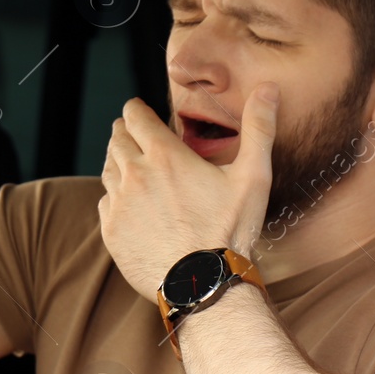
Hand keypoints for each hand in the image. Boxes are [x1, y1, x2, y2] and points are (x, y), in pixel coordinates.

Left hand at [98, 84, 278, 302]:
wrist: (204, 284)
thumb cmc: (230, 231)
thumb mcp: (254, 176)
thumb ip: (259, 128)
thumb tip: (269, 89)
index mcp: (164, 155)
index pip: (135, 116)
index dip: (136, 109)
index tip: (139, 110)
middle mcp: (134, 174)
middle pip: (117, 139)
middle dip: (125, 132)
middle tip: (132, 133)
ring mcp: (119, 204)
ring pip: (108, 169)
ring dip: (117, 161)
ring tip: (128, 162)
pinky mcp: (111, 232)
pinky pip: (105, 203)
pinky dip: (114, 197)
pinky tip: (127, 201)